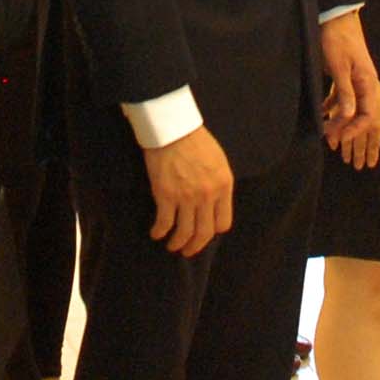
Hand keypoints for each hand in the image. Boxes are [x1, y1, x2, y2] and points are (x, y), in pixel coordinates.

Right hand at [142, 124, 233, 256]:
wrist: (172, 128)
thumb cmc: (195, 139)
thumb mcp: (218, 161)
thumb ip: (219, 183)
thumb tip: (214, 202)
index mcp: (223, 186)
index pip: (223, 222)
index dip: (213, 231)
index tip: (205, 233)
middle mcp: (207, 195)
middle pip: (204, 233)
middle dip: (196, 246)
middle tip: (188, 251)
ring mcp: (186, 197)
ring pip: (184, 233)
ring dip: (177, 243)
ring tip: (172, 246)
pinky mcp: (165, 195)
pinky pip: (164, 223)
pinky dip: (159, 232)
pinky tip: (156, 233)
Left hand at [319, 10, 379, 168]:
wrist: (336, 16)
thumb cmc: (336, 38)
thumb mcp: (338, 66)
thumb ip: (345, 92)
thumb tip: (350, 117)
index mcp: (368, 82)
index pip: (367, 115)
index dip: (352, 130)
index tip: (337, 139)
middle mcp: (369, 84)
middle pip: (374, 120)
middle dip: (370, 144)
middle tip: (366, 166)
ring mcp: (362, 81)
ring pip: (367, 113)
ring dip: (364, 135)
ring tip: (364, 155)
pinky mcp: (351, 77)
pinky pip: (355, 103)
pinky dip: (352, 117)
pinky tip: (347, 126)